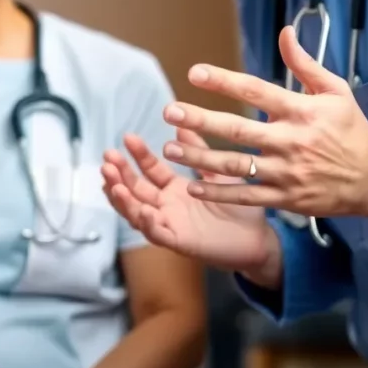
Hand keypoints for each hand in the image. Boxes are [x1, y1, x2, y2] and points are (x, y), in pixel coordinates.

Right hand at [102, 129, 281, 281]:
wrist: (259, 239)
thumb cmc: (240, 206)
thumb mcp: (217, 172)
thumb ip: (199, 151)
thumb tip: (182, 125)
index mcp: (174, 189)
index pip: (149, 170)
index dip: (137, 155)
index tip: (128, 136)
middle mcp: (166, 206)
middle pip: (135, 190)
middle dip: (118, 174)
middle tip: (107, 158)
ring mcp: (170, 224)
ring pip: (137, 213)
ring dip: (122, 199)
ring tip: (113, 183)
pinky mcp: (179, 242)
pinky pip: (158, 234)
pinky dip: (148, 224)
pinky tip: (143, 210)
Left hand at [160, 26, 367, 222]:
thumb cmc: (352, 130)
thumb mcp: (336, 91)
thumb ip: (305, 63)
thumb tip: (285, 31)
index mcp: (302, 111)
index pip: (257, 91)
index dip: (224, 81)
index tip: (195, 72)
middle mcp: (292, 141)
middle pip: (239, 130)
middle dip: (202, 120)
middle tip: (170, 112)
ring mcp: (288, 172)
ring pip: (237, 165)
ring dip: (201, 158)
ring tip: (170, 149)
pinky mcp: (287, 198)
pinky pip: (247, 196)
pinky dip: (220, 193)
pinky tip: (193, 186)